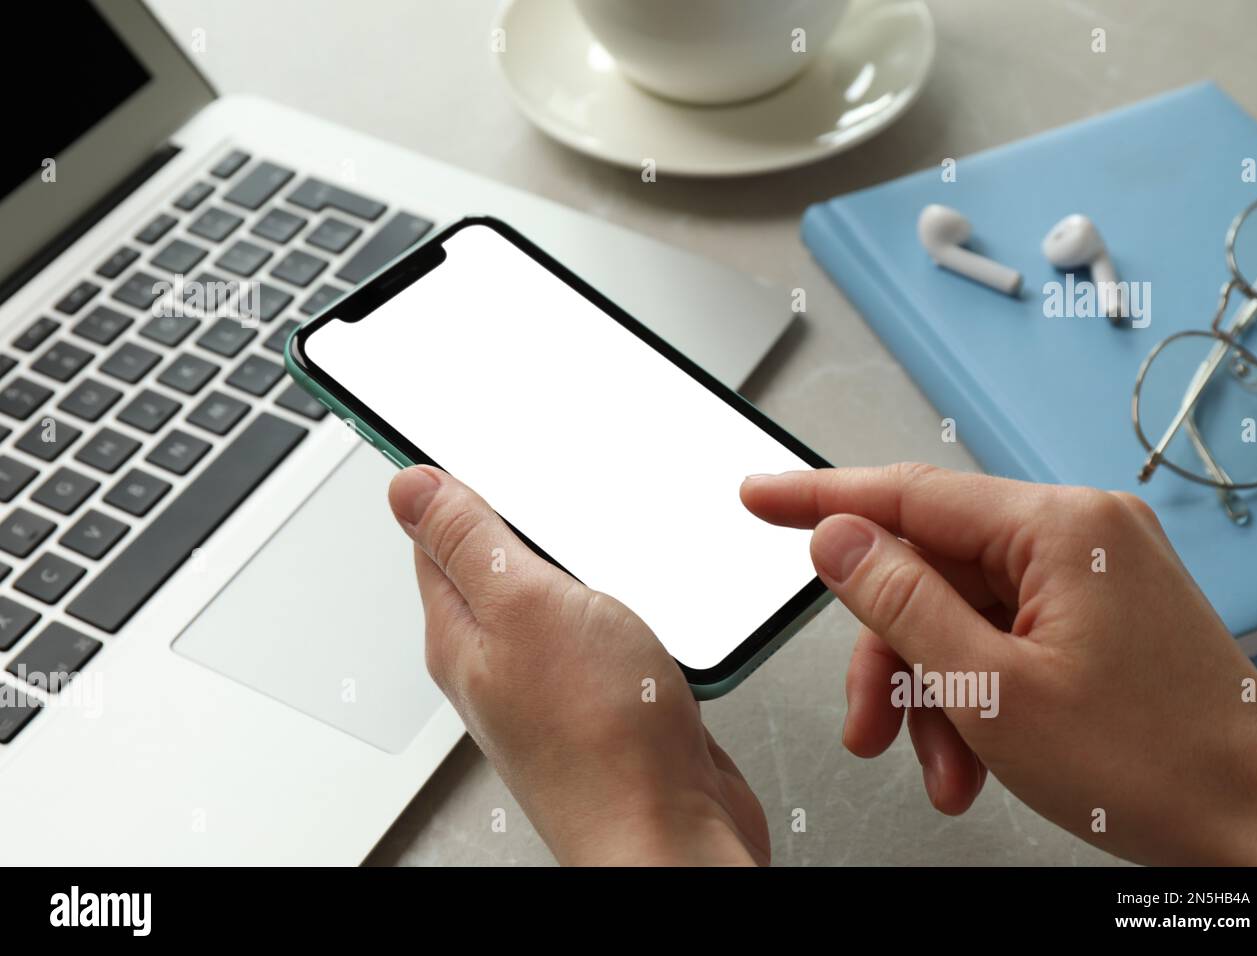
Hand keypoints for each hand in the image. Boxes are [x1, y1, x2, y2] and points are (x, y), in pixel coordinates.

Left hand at [389, 465, 767, 864]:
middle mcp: (504, 658)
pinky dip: (622, 600)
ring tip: (587, 517)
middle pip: (499, 561)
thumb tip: (407, 485)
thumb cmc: (600, 737)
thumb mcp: (524, 603)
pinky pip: (608, 628)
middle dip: (521, 514)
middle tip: (536, 469)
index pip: (436, 536)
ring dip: (579, 557)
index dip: (449, 481)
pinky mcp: (614, 695)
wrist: (671, 834)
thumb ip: (469, 540)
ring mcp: (561, 679)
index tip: (459, 435)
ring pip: (560, 594)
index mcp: (464, 632)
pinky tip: (640, 588)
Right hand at [742, 463, 1256, 864]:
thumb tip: (837, 539)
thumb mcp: (992, 690)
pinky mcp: (1096, 612)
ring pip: (959, 612)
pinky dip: (974, 694)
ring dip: (931, 692)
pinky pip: (1001, 634)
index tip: (759, 495)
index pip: (907, 493)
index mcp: (1059, 529)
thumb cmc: (1156, 765)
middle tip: (867, 724)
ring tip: (939, 767)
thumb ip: (900, 602)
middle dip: (890, 655)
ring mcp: (1090, 574)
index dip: (818, 497)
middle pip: (929, 569)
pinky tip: (973, 759)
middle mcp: (1078, 535)